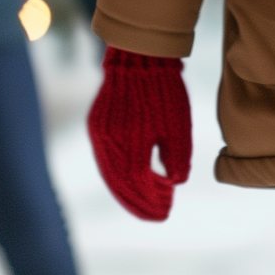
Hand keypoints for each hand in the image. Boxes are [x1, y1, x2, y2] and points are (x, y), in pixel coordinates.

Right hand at [87, 46, 191, 220]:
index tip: (165, 212)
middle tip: (157, 216)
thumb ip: (176, 158)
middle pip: (121, 184)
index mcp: (130, 140)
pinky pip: (105, 161)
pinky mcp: (96, 126)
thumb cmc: (165, 90)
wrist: (139, 57)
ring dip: (127, 194)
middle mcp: (108, 140)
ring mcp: (99, 134)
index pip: (138, 182)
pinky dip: (117, 177)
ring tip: (145, 205)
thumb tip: (172, 184)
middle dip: (139, 203)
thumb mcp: (178, 125)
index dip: (151, 200)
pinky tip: (131, 185)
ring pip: (110, 175)